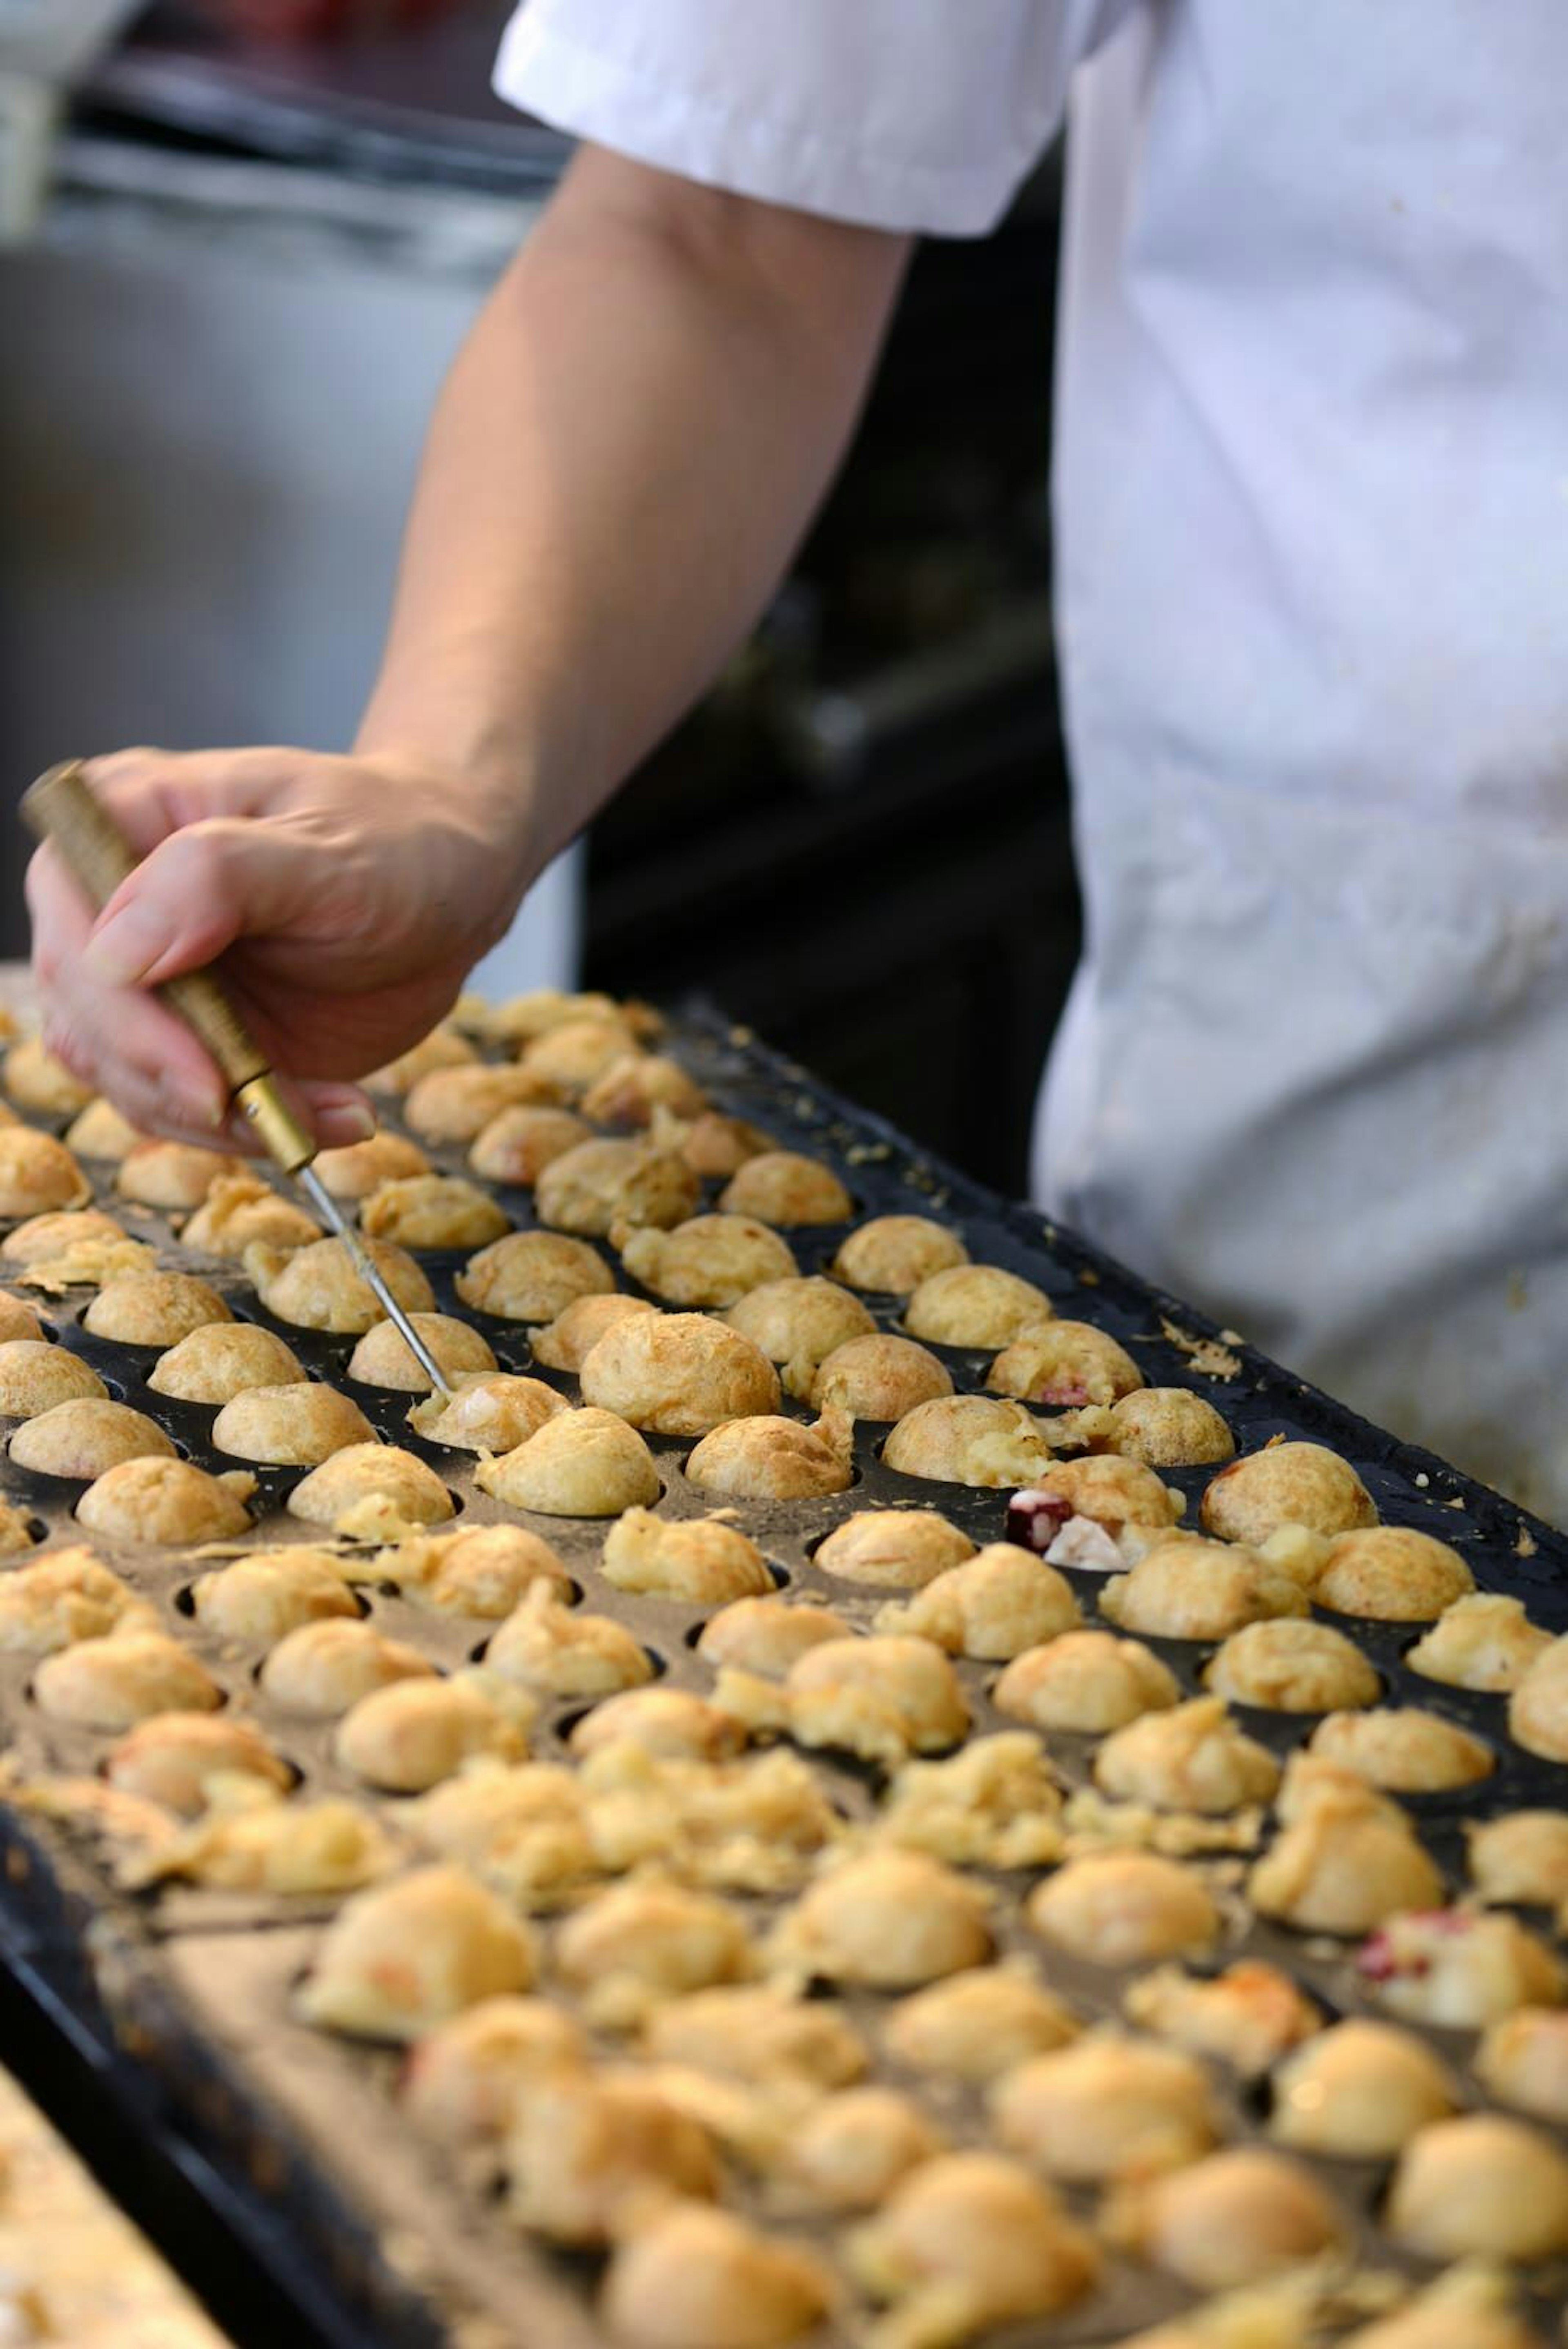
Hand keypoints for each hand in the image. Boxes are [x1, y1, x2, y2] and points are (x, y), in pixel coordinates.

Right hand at [27, 746, 529, 1149]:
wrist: (450, 886)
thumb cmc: (393, 843)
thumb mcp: (326, 852)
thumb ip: (217, 878)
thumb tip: (116, 949)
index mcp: (121, 821)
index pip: (77, 935)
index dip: (127, 1021)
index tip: (206, 1077)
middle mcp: (111, 905)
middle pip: (89, 1023)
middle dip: (180, 1088)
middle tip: (277, 1115)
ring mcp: (147, 982)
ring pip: (132, 1082)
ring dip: (228, 1122)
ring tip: (336, 1114)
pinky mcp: (190, 1042)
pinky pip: (190, 1110)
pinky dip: (261, 1129)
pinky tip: (342, 1115)